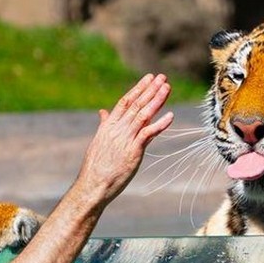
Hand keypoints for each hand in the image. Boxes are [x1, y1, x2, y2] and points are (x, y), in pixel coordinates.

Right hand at [75, 73, 172, 204]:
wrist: (93, 185)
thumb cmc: (95, 167)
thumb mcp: (98, 141)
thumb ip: (104, 125)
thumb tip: (103, 112)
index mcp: (108, 126)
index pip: (125, 102)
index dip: (138, 89)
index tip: (148, 78)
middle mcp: (117, 129)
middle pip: (136, 105)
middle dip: (150, 90)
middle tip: (162, 77)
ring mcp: (125, 139)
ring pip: (143, 115)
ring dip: (156, 100)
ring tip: (167, 88)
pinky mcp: (133, 151)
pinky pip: (148, 134)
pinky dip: (160, 124)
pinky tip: (170, 116)